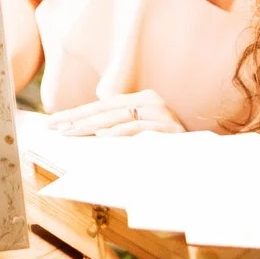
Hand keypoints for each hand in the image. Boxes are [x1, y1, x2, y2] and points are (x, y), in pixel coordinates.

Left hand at [47, 88, 184, 138]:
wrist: (205, 158)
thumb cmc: (169, 148)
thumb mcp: (142, 135)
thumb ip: (120, 129)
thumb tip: (87, 132)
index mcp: (142, 100)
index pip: (102, 105)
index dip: (77, 113)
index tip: (54, 122)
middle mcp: (151, 102)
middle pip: (105, 109)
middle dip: (77, 119)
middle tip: (54, 128)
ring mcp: (161, 114)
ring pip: (118, 118)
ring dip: (92, 126)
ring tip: (71, 133)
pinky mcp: (169, 129)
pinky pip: (139, 130)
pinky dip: (120, 134)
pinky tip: (102, 138)